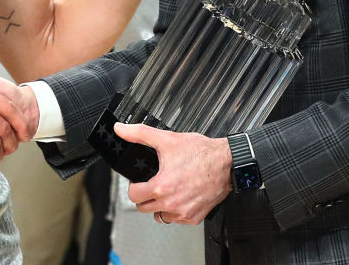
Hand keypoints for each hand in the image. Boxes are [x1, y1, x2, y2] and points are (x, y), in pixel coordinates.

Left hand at [114, 123, 231, 224]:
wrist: (227, 163)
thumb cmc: (202, 153)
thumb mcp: (167, 139)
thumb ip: (140, 134)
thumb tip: (121, 129)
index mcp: (162, 186)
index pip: (134, 196)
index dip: (134, 186)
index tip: (139, 182)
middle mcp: (172, 203)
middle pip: (144, 208)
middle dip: (145, 196)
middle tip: (152, 184)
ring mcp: (183, 212)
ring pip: (160, 216)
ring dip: (159, 206)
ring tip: (166, 191)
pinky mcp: (194, 217)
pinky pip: (177, 219)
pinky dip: (175, 211)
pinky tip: (180, 197)